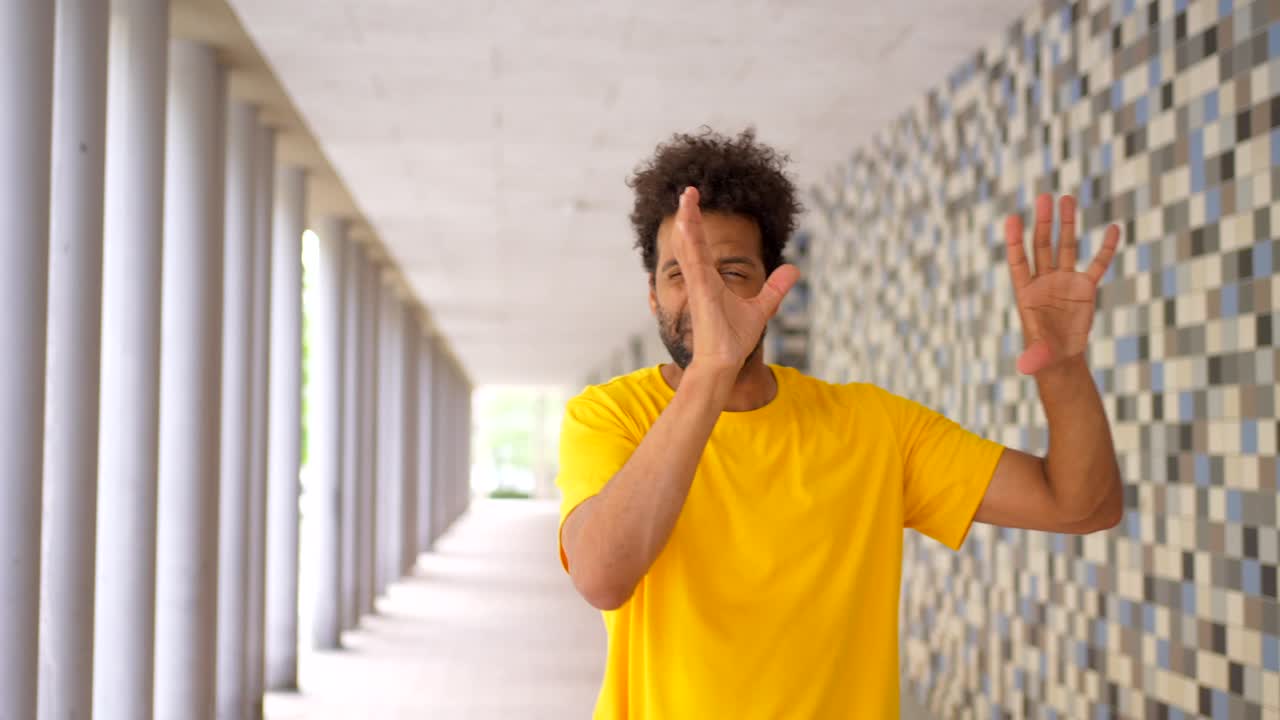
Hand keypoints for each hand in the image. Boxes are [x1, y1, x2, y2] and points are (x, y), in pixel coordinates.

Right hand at [672, 187, 799, 372]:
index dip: (697, 224)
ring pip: (690, 246)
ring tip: (687, 197)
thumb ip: (775, 288)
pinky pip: (694, 263)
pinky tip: (687, 224)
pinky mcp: (700, 293)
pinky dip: (690, 242)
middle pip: (691, 240)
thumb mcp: (762, 308)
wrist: (724, 364)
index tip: (694, 202)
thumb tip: (794, 269)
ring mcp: (698, 285)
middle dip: (689, 215)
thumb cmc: (734, 339)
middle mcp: (701, 279)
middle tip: (688, 190)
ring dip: (688, 221)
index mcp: (709, 280)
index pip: (700, 246)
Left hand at [1004, 194, 1119, 374]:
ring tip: (1065, 198)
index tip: (1011, 218)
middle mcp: (1044, 281)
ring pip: (1065, 247)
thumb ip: (1033, 356)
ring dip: (1066, 224)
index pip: (1018, 261)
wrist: (1060, 355)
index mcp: (1026, 293)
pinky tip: (1113, 228)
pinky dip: (1106, 248)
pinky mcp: (1086, 288)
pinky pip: (1098, 264)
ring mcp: (1065, 281)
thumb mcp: (1038, 356)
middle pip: (1042, 246)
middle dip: (1043, 223)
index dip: (1014, 241)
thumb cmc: (1042, 353)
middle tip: (1044, 197)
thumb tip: (1024, 368)